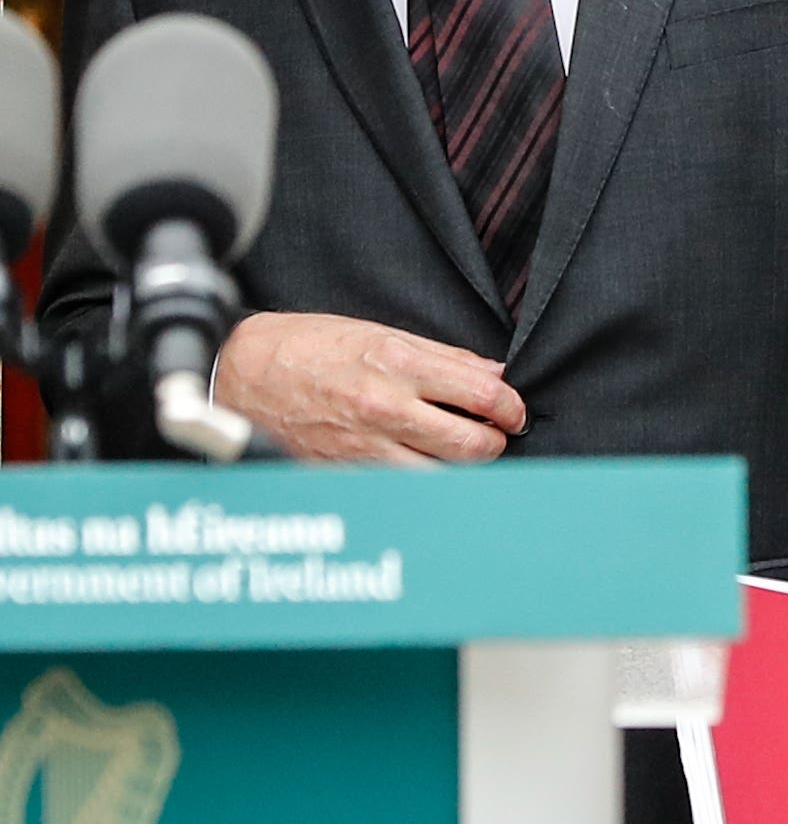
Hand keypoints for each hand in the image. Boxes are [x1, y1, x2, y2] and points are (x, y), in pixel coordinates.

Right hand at [214, 311, 526, 463]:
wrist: (238, 374)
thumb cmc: (308, 347)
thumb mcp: (379, 334)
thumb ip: (442, 358)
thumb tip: (493, 374)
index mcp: (398, 364)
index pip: (484, 395)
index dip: (511, 406)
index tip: (513, 410)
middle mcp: (385, 409)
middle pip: (472, 445)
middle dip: (494, 442)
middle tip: (494, 434)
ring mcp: (363, 448)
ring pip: (442, 476)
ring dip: (462, 469)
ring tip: (460, 452)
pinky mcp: (344, 475)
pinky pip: (400, 489)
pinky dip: (421, 481)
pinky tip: (422, 467)